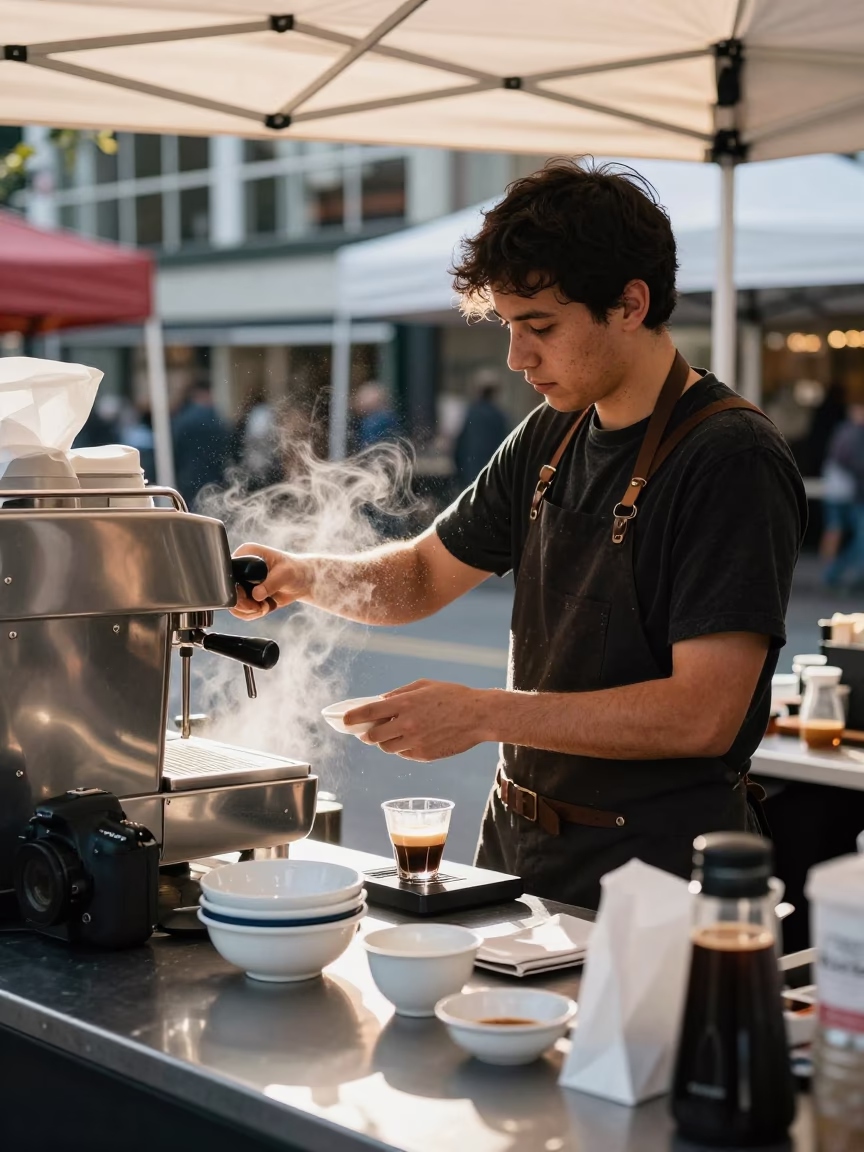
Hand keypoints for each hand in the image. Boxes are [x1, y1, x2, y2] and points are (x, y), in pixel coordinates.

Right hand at [230, 542, 310, 618]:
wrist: (303, 581)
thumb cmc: (295, 570)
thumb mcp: (285, 574)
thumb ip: (271, 583)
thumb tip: (256, 595)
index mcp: (246, 554)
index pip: (228, 571)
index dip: (234, 587)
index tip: (247, 595)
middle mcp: (241, 568)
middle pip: (229, 590)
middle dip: (243, 604)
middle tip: (259, 606)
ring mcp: (243, 583)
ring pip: (234, 604)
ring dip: (249, 611)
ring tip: (265, 606)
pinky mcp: (248, 595)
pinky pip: (242, 610)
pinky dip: (252, 614)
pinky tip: (265, 607)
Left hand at [344, 680, 492, 761]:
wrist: (478, 716)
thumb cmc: (452, 696)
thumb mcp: (423, 686)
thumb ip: (399, 694)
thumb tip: (380, 701)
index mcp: (405, 704)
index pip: (369, 712)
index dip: (352, 717)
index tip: (344, 719)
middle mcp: (406, 725)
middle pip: (373, 735)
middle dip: (367, 733)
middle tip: (367, 731)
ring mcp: (415, 742)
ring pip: (386, 748)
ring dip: (384, 741)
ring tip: (392, 734)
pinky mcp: (423, 755)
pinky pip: (404, 754)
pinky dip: (402, 748)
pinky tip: (413, 738)